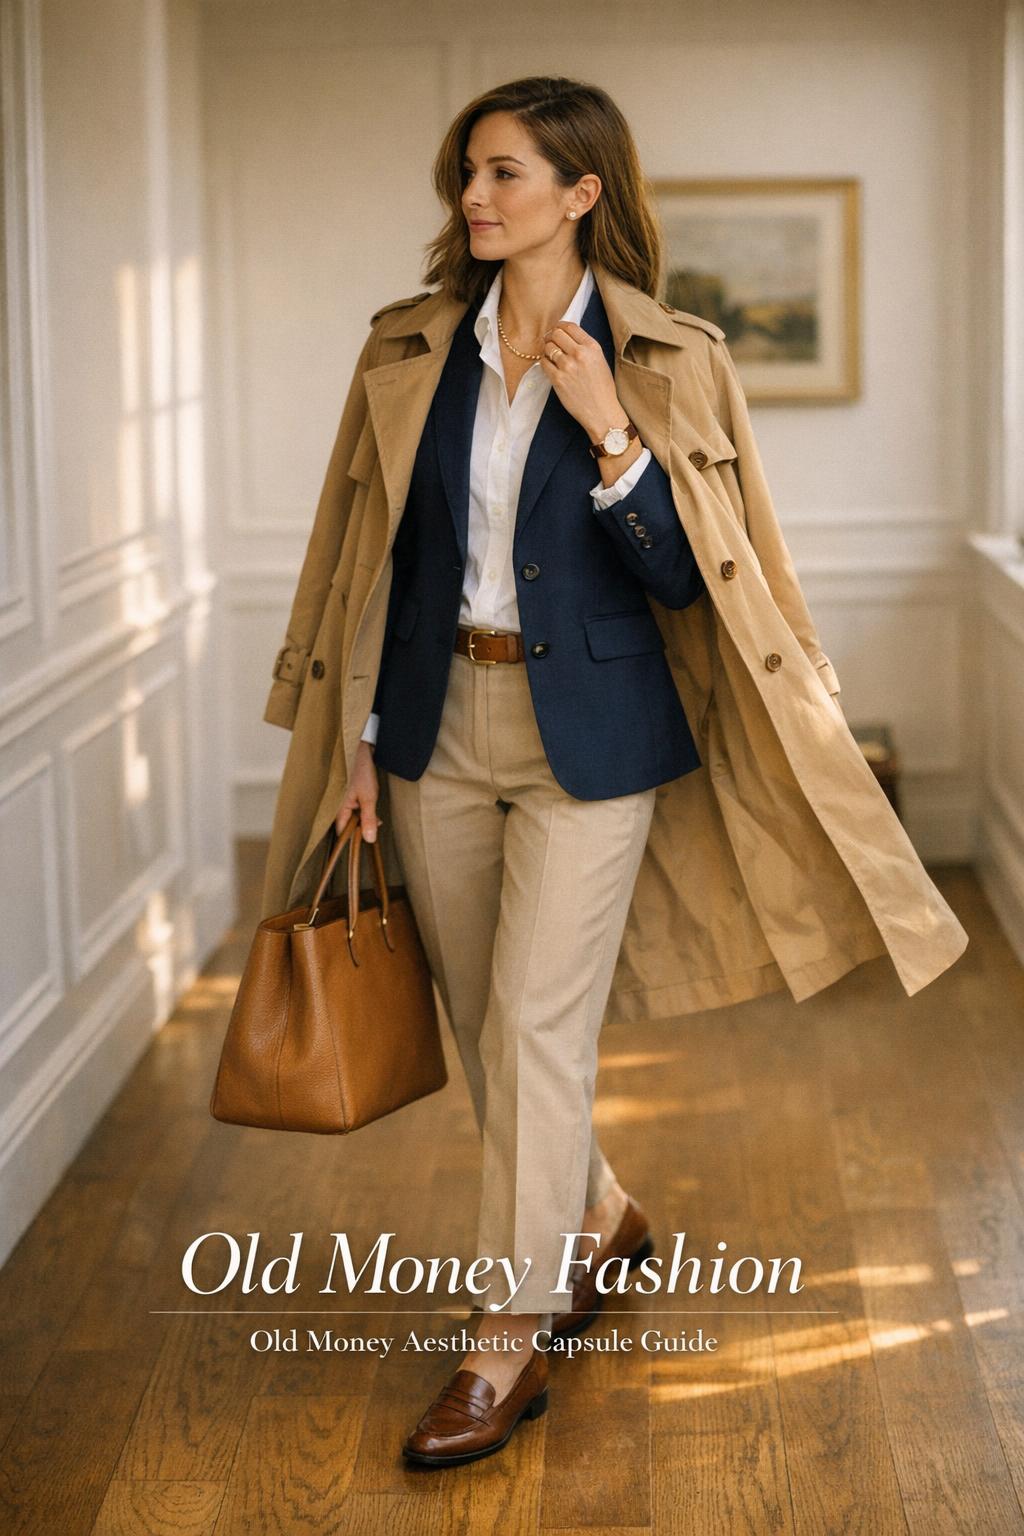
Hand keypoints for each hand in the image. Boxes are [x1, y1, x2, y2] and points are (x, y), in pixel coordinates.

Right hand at [335, 739, 381, 841]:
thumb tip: (369, 839)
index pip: (342, 832)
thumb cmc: (361, 771)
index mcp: (337, 808)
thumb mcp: (369, 797)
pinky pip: (352, 807)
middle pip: (347, 825)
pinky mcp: (346, 794)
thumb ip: (368, 819)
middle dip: (362, 826)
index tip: (368, 838)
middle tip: (376, 821)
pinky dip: (362, 807)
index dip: (355, 837)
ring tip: (374, 810)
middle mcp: (335, 806)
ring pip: (352, 816)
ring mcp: (340, 799)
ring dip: (364, 816)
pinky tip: (369, 802)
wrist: (359, 748)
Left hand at [539, 320, 623, 440]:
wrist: (602, 411)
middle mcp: (579, 354)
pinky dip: (544, 362)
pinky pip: (544, 363)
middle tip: (550, 342)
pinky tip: (550, 367)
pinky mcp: (558, 379)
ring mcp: (567, 366)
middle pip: (556, 333)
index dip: (560, 326)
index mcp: (592, 347)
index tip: (556, 330)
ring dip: (547, 350)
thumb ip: (585, 347)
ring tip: (551, 356)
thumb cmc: (602, 388)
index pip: (570, 326)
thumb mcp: (600, 361)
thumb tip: (567, 337)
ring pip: (548, 347)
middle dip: (551, 336)